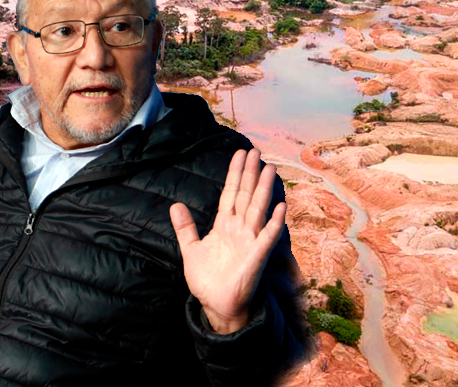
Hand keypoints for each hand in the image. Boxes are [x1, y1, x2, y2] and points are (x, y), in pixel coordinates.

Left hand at [170, 148, 286, 333]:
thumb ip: (185, 227)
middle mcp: (239, 229)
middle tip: (257, 151)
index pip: (230, 193)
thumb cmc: (207, 280)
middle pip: (246, 195)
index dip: (234, 174)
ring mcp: (249, 241)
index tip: (240, 154)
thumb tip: (175, 205)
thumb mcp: (190, 249)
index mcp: (223, 225)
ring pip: (258, 209)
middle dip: (251, 174)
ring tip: (270, 169)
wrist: (216, 305)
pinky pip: (267, 237)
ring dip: (264, 190)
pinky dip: (275, 223)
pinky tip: (281, 207)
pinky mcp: (256, 256)